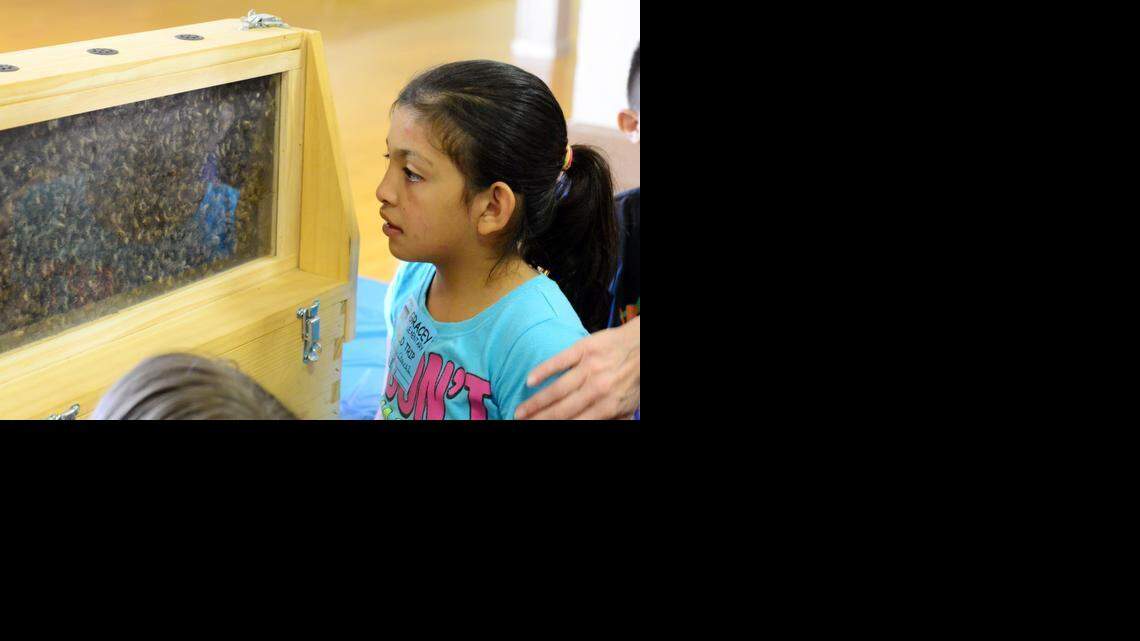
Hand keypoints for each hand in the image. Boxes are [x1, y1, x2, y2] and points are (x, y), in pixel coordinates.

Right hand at [515, 317, 639, 419]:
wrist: (644, 344)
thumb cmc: (634, 377)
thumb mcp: (627, 406)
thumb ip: (610, 420)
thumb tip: (592, 428)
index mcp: (608, 406)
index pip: (575, 423)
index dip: (554, 428)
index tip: (538, 430)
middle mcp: (597, 389)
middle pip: (561, 410)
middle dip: (539, 420)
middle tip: (521, 423)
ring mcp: (589, 367)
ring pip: (556, 389)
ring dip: (535, 403)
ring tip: (519, 411)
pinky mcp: (584, 348)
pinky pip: (560, 361)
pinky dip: (543, 371)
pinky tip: (529, 380)